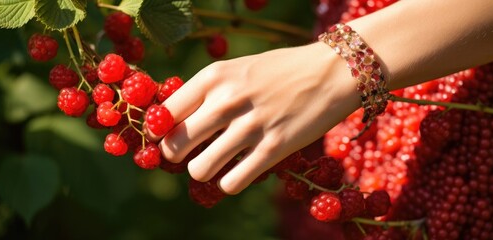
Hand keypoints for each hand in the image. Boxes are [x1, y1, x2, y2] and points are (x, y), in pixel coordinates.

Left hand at [151, 42, 360, 193]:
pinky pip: (231, 183)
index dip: (159, 132)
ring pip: (199, 170)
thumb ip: (207, 92)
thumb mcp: (238, 69)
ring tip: (216, 162)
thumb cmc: (281, 71)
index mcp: (214, 76)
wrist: (333, 71)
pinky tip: (239, 170)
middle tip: (191, 153)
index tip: (167, 138)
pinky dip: (229, 182)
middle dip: (176, 156)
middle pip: (174, 146)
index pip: (163, 113)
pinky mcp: (273, 149)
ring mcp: (250, 126)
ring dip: (203, 171)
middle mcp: (227, 100)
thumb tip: (174, 123)